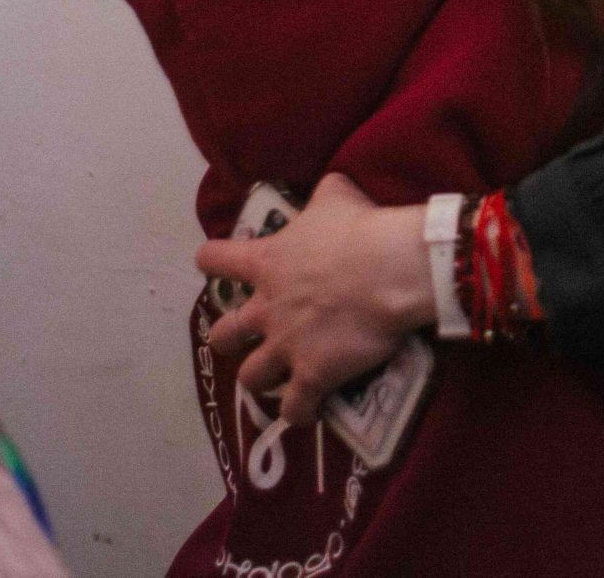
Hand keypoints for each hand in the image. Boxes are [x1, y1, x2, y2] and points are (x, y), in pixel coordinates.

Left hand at [196, 174, 433, 425]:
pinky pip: (295, 409)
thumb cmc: (362, 229)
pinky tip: (307, 413)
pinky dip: (299, 413)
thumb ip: (323, 196)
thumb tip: (327, 189)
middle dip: (228, 337)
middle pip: (223, 334)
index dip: (213, 261)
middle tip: (247, 335)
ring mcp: (286, 346)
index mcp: (266, 263)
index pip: (215, 260)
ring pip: (251, 377)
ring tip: (276, 380)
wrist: (391, 271)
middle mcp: (266, 309)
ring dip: (260, 379)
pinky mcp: (312, 375)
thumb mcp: (337, 196)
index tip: (216, 263)